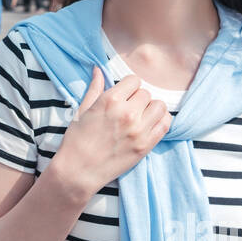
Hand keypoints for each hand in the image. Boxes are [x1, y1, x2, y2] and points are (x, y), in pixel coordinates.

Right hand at [49, 66, 170, 206]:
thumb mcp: (81, 110)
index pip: (134, 80)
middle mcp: (127, 113)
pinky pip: (165, 125)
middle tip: (128, 108)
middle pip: (146, 93)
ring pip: (159, 106)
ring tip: (140, 116)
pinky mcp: (146, 146)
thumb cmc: (76, 140)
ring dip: (151, 108)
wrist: (78, 171)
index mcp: (110, 100)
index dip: (128, 87)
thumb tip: (98, 69)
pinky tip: (149, 124)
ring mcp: (139, 130)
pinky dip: (160, 121)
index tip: (123, 94)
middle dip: (138, 98)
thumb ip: (94, 88)